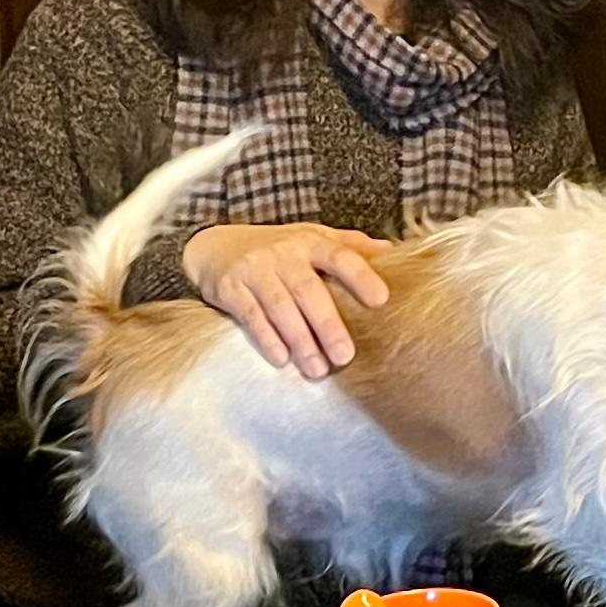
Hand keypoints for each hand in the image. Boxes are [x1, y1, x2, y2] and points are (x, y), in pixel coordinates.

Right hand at [182, 222, 391, 378]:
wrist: (214, 246)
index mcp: (309, 241)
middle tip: (345, 356)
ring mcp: (254, 269)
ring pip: (280, 307)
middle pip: (308, 290)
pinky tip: (282, 359)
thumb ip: (348, 245)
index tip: (381, 300)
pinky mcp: (230, 288)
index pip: (339, 255)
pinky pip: (251, 315)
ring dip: (300, 341)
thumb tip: (391, 251)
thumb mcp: (311, 236)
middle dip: (328, 325)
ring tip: (317, 369)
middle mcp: (282, 252)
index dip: (360, 276)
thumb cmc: (275, 247)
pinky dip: (267, 338)